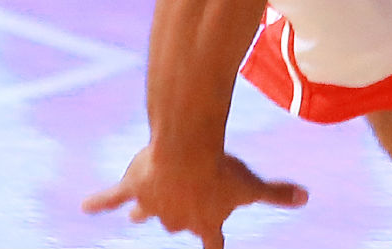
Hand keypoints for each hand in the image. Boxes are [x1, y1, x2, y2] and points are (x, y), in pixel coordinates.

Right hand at [83, 144, 307, 248]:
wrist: (187, 152)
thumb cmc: (221, 171)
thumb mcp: (252, 185)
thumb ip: (276, 194)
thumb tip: (307, 198)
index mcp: (205, 222)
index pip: (212, 241)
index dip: (214, 244)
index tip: (215, 247)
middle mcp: (176, 219)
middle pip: (175, 222)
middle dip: (175, 215)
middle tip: (176, 208)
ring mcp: (152, 204)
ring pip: (145, 212)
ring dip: (142, 212)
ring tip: (133, 217)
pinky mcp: (132, 188)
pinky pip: (111, 197)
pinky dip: (98, 203)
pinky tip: (85, 205)